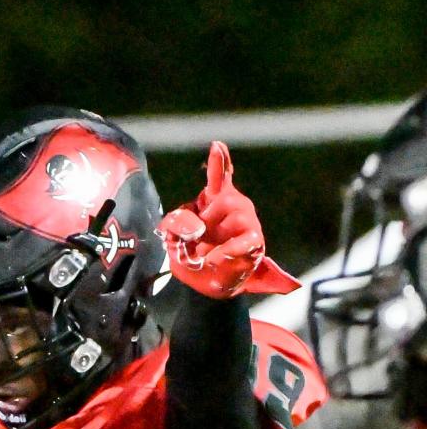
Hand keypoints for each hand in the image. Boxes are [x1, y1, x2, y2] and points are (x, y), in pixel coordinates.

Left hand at [156, 141, 299, 298]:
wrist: (211, 283)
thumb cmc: (195, 257)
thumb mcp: (174, 241)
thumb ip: (173, 227)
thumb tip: (187, 227)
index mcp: (214, 201)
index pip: (219, 176)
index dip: (219, 161)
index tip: (216, 145)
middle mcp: (233, 205)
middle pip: (218, 197)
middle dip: (198, 220)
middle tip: (191, 242)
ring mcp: (246, 221)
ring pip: (232, 214)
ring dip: (213, 237)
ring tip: (203, 256)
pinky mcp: (254, 241)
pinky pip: (244, 241)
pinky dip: (229, 250)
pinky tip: (216, 258)